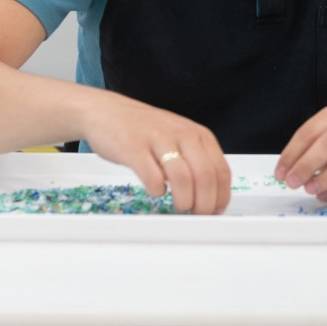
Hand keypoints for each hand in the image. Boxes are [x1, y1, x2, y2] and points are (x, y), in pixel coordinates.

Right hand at [80, 93, 231, 214]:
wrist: (105, 111)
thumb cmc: (143, 130)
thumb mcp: (178, 138)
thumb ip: (195, 160)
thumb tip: (210, 196)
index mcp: (197, 134)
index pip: (221, 171)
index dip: (221, 197)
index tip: (215, 211)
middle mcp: (181, 133)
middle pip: (205, 177)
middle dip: (204, 204)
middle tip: (197, 214)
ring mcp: (157, 139)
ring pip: (183, 179)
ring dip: (184, 201)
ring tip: (179, 207)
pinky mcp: (134, 148)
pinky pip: (153, 177)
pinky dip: (157, 191)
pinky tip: (156, 190)